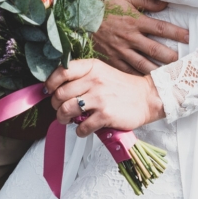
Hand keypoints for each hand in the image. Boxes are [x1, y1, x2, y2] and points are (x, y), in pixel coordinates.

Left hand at [47, 59, 164, 135]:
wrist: (147, 97)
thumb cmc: (123, 87)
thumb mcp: (103, 72)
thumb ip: (82, 77)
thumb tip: (57, 88)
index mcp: (93, 67)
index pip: (62, 71)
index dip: (51, 82)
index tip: (50, 90)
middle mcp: (95, 80)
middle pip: (60, 94)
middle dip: (56, 105)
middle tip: (61, 109)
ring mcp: (100, 98)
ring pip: (66, 110)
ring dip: (63, 119)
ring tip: (69, 120)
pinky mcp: (105, 115)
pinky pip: (82, 127)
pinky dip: (80, 131)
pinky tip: (85, 128)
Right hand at [92, 0, 188, 74]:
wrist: (81, 16)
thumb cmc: (106, 6)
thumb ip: (147, 1)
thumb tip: (166, 3)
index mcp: (135, 21)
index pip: (161, 28)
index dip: (177, 33)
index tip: (189, 37)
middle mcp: (129, 37)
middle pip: (154, 50)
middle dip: (170, 57)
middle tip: (183, 62)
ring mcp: (120, 50)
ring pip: (142, 64)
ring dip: (157, 70)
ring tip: (168, 76)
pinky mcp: (110, 59)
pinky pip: (126, 71)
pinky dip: (137, 78)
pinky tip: (146, 83)